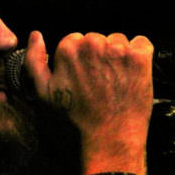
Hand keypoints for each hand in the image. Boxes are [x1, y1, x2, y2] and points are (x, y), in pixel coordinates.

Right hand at [24, 30, 153, 174]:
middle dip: (98, 56)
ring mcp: (118, 49)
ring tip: (115, 81)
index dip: (80, 60)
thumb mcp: (43, 92)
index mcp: (67, 49)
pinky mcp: (140, 57)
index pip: (75, 40)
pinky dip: (139, 56)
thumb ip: (33, 60)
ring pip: (118, 42)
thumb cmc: (75, 118)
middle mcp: (92, 43)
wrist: (109, 138)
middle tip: (99, 82)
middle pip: (97, 39)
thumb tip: (36, 35)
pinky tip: (131, 75)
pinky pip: (141, 43)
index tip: (83, 77)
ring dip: (118, 56)